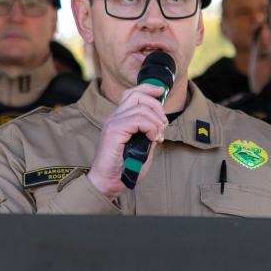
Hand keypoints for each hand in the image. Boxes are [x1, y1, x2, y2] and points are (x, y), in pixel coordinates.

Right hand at [87, 83, 167, 199]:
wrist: (108, 182)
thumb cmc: (124, 168)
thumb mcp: (142, 147)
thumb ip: (149, 133)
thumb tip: (161, 124)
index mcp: (119, 118)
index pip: (132, 93)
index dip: (147, 88)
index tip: (160, 91)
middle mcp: (114, 117)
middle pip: (137, 95)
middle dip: (157, 107)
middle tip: (163, 125)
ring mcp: (113, 123)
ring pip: (141, 109)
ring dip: (156, 122)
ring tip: (157, 137)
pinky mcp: (114, 131)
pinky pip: (138, 120)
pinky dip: (151, 128)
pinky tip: (153, 139)